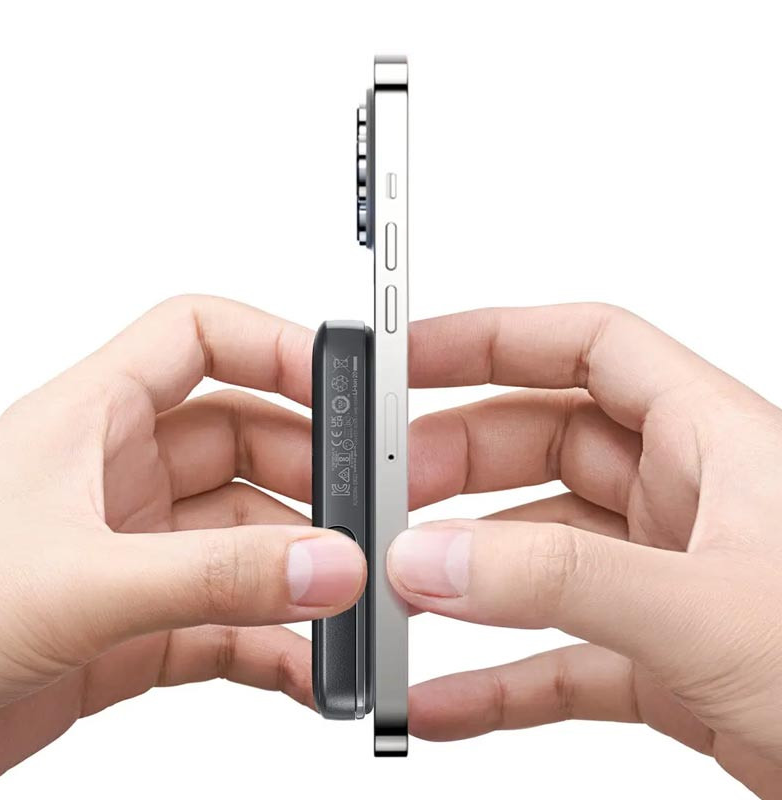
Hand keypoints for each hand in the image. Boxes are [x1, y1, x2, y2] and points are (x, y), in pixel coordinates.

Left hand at [0, 295, 364, 782]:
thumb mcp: (76, 584)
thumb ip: (211, 578)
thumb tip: (325, 565)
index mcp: (91, 421)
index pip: (198, 339)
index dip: (273, 347)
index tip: (341, 385)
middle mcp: (118, 478)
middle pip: (246, 444)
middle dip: (310, 478)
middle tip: (363, 517)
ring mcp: (133, 553)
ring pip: (247, 539)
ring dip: (299, 572)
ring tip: (344, 604)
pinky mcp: (138, 626)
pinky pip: (229, 620)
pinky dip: (274, 642)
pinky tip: (305, 665)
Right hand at [392, 304, 781, 797]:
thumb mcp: (711, 609)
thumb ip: (565, 581)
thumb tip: (437, 559)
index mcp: (710, 441)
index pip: (583, 346)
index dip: (493, 338)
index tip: (412, 358)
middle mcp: (683, 499)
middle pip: (539, 444)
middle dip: (457, 465)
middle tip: (391, 493)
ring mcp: (664, 580)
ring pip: (537, 552)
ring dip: (466, 575)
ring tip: (400, 591)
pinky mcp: (658, 660)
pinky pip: (555, 655)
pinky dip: (496, 675)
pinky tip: (444, 694)